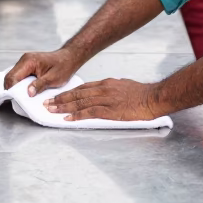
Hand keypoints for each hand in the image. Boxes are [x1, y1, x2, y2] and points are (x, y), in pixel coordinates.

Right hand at [4, 47, 78, 95]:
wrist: (69, 58)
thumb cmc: (63, 67)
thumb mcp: (53, 79)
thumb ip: (39, 85)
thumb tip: (28, 93)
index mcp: (29, 61)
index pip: (13, 77)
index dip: (12, 90)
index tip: (15, 100)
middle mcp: (24, 60)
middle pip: (10, 77)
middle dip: (11, 89)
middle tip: (17, 101)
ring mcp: (25, 62)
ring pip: (12, 77)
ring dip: (15, 87)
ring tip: (20, 97)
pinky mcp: (27, 65)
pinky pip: (18, 76)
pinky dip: (19, 84)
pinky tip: (24, 91)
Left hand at [44, 77, 162, 121]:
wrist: (153, 97)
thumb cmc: (142, 93)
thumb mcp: (124, 85)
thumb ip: (112, 89)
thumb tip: (104, 91)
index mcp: (106, 83)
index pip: (82, 88)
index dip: (68, 93)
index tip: (58, 96)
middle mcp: (103, 89)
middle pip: (77, 94)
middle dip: (61, 99)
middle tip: (48, 103)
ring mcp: (106, 99)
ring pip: (80, 102)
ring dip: (64, 107)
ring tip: (52, 110)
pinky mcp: (110, 110)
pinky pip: (89, 112)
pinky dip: (77, 115)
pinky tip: (67, 118)